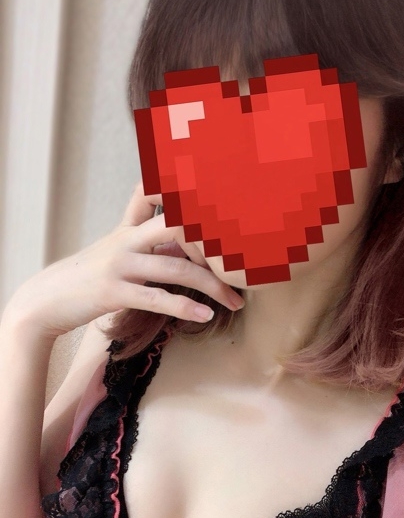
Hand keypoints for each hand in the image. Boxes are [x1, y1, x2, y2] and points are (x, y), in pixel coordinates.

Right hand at [3, 181, 244, 338]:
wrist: (47, 298)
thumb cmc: (89, 272)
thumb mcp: (117, 245)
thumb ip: (144, 229)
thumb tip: (174, 222)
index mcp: (133, 228)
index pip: (167, 201)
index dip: (200, 204)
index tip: (231, 220)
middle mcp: (128, 239)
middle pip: (181, 227)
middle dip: (216, 248)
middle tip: (241, 269)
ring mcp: (120, 264)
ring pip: (176, 267)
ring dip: (212, 286)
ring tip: (234, 302)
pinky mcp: (112, 292)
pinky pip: (156, 297)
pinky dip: (184, 307)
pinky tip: (204, 315)